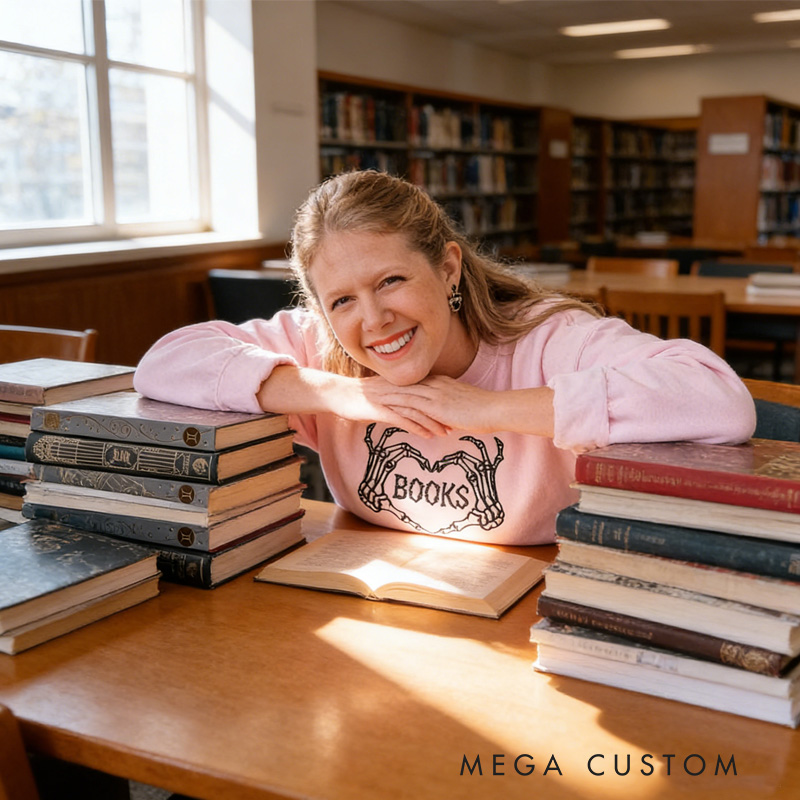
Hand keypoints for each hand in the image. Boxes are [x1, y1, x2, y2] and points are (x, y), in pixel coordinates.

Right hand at [328, 374, 451, 437]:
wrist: (338, 393)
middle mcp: (398, 391)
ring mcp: (390, 400)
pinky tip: (427, 436)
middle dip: (443, 414)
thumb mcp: (382, 397)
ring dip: (433, 422)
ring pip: (418, 411)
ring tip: (446, 433)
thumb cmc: (359, 397)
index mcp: (400, 386)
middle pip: (426, 402)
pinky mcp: (381, 409)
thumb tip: (409, 410)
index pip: (427, 394)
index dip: (442, 404)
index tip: (455, 412)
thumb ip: (397, 401)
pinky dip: (417, 427)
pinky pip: (403, 419)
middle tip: (459, 424)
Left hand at [373, 375, 554, 437]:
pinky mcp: (435, 405)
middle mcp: (436, 385)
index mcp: (442, 383)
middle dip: (384, 384)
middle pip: (404, 382)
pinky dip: (395, 404)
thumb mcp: (464, 408)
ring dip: (384, 393)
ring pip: (404, 391)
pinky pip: (411, 404)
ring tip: (367, 395)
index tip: (381, 382)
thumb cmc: (485, 411)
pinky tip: (382, 407)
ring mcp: (435, 394)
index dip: (396, 382)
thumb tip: (447, 421)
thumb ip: (452, 411)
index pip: (414, 380)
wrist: (495, 410)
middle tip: (366, 384)